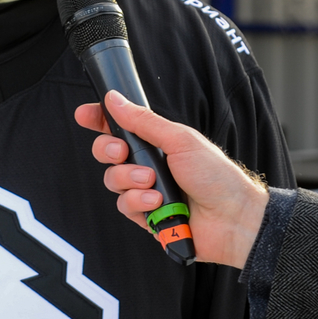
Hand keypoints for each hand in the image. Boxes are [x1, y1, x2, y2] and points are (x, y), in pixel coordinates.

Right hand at [76, 91, 268, 268]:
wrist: (233, 218)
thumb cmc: (216, 176)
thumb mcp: (180, 139)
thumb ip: (143, 121)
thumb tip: (114, 100)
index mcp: (157, 142)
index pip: (119, 128)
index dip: (99, 120)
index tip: (84, 115)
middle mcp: (148, 165)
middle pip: (107, 153)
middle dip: (109, 151)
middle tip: (122, 152)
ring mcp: (146, 191)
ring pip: (113, 181)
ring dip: (130, 179)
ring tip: (154, 183)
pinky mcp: (146, 216)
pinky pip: (125, 206)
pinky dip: (139, 202)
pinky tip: (158, 202)